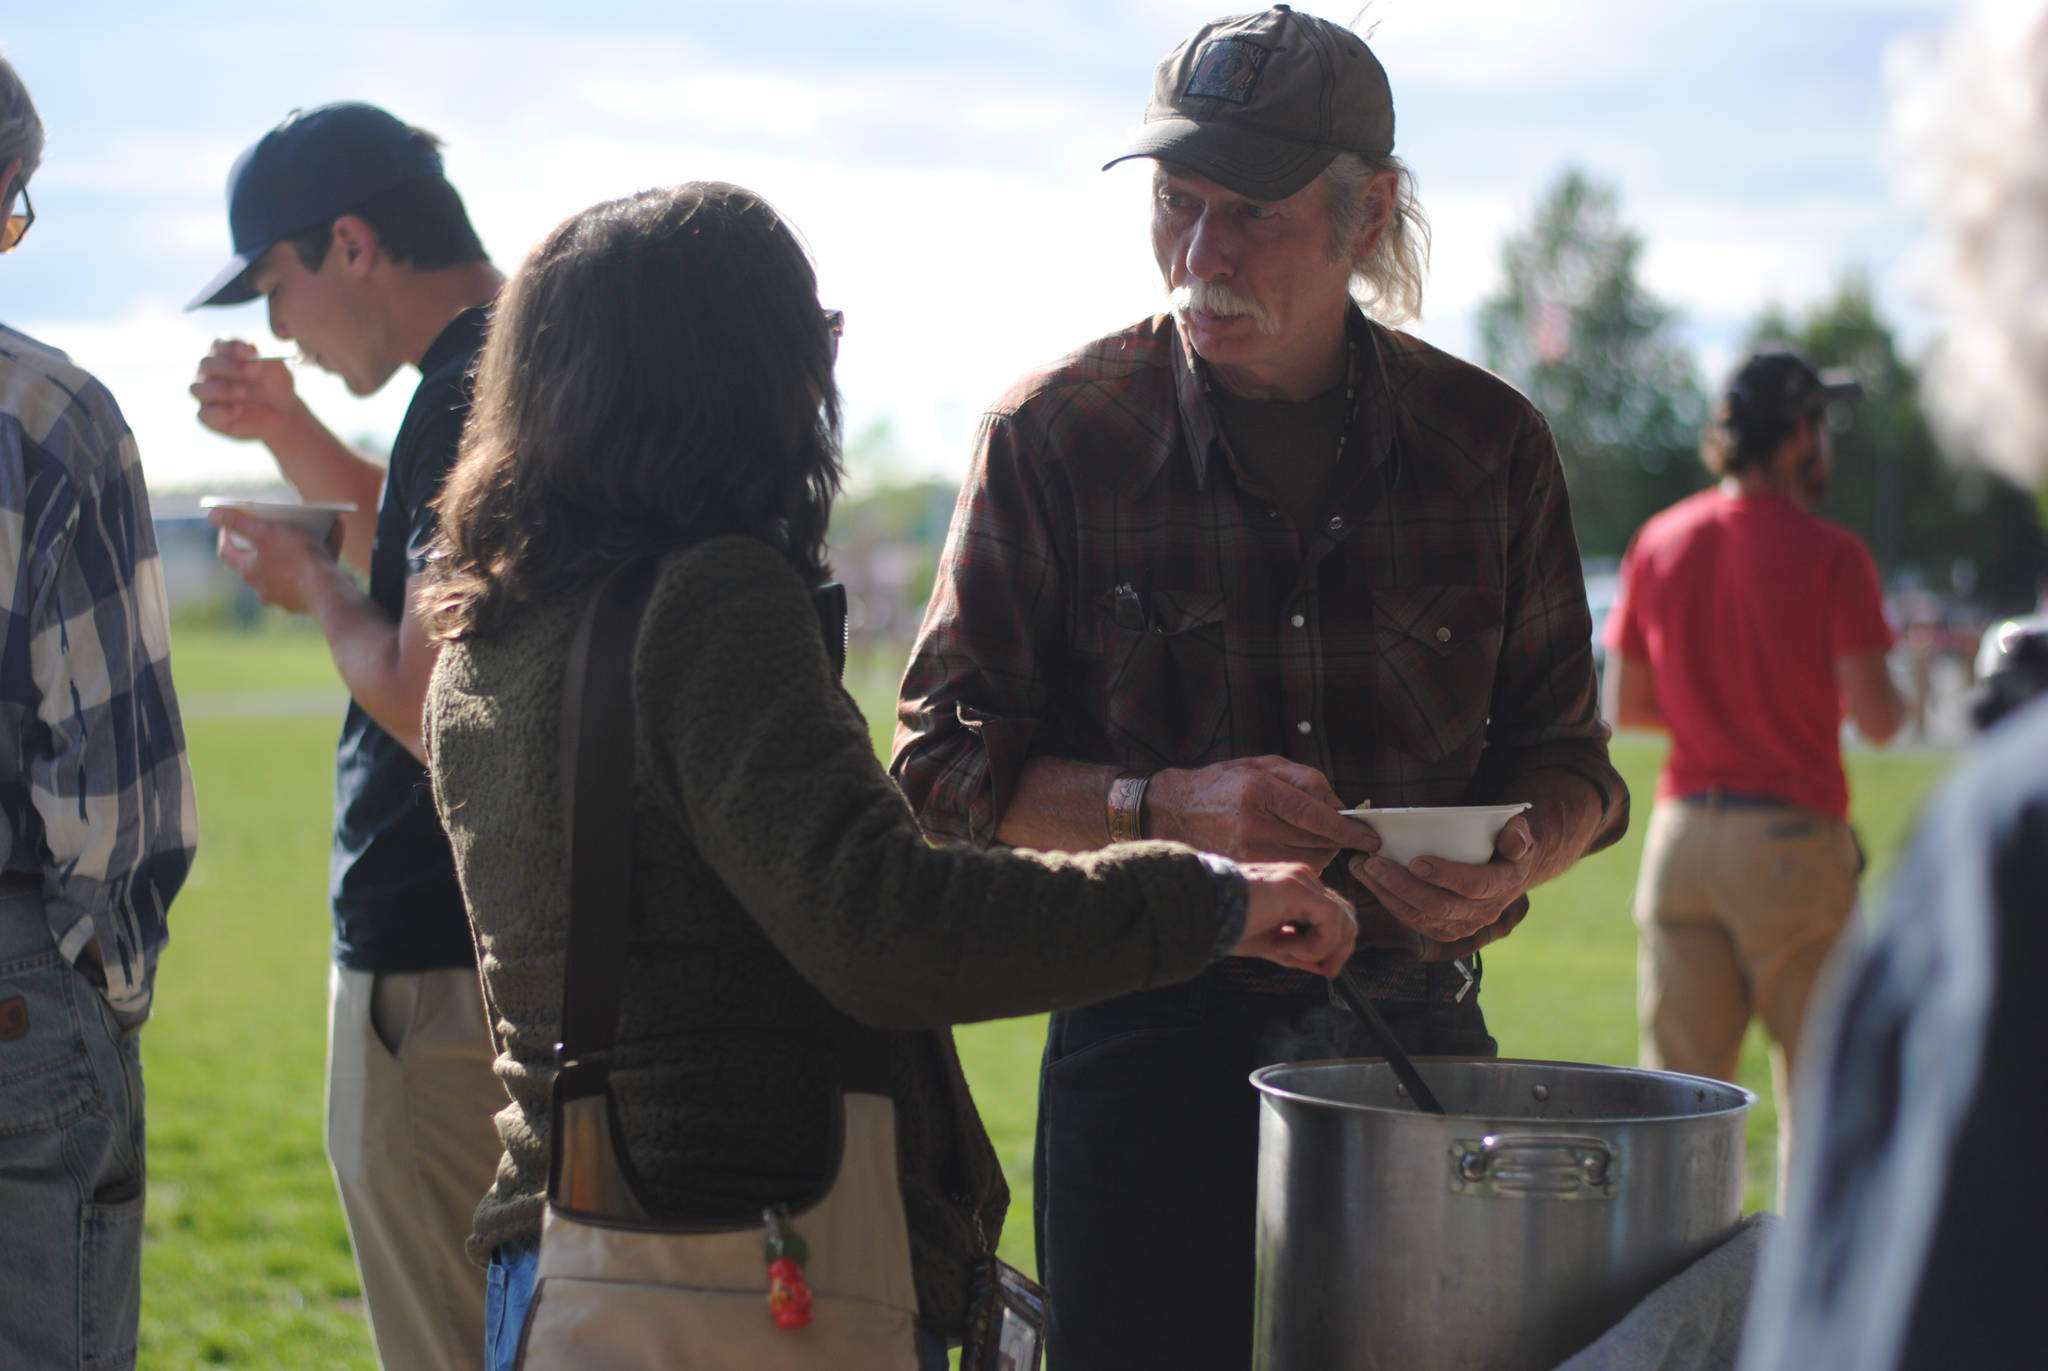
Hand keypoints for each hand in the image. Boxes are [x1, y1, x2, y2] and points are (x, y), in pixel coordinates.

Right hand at [191, 339, 300, 443]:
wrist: (282, 413)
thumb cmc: (274, 384)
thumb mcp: (275, 368)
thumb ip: (262, 357)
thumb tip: (251, 347)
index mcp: (223, 353)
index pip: (219, 344)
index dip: (233, 347)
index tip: (252, 352)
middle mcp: (209, 372)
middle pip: (207, 364)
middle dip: (230, 367)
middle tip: (254, 371)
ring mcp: (206, 394)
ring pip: (198, 388)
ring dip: (221, 389)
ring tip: (244, 392)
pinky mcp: (208, 417)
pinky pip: (204, 414)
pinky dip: (220, 412)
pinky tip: (238, 410)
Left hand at [211, 507, 343, 614]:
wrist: (330, 592)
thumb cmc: (297, 560)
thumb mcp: (266, 532)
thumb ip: (238, 522)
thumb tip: (212, 514)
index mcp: (249, 572)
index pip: (227, 551)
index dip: (226, 534)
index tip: (230, 522)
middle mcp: (263, 588)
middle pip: (258, 561)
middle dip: (266, 542)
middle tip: (273, 526)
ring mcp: (285, 598)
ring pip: (286, 570)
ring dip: (293, 551)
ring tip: (308, 532)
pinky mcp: (307, 602)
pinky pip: (308, 578)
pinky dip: (314, 563)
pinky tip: (329, 547)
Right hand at [1148, 756, 1381, 867]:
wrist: (1172, 810)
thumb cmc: (1221, 784)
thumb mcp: (1261, 766)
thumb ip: (1305, 780)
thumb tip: (1340, 805)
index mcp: (1261, 791)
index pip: (1317, 816)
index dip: (1348, 829)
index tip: (1369, 836)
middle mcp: (1254, 824)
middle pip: (1317, 841)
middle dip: (1336, 838)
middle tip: (1338, 831)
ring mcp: (1248, 851)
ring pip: (1308, 860)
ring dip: (1322, 852)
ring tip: (1311, 838)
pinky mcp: (1245, 868)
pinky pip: (1290, 871)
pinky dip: (1303, 863)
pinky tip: (1294, 851)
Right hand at [1231, 862, 1356, 977]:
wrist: (1199, 911)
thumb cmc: (1224, 923)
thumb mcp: (1269, 943)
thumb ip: (1298, 953)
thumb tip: (1323, 968)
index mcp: (1297, 888)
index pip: (1335, 915)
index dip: (1337, 946)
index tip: (1325, 970)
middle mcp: (1303, 879)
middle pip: (1346, 916)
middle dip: (1339, 949)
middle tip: (1324, 971)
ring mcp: (1301, 880)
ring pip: (1342, 919)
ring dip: (1320, 947)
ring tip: (1285, 950)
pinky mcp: (1297, 888)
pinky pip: (1330, 921)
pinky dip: (1316, 943)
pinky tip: (1285, 945)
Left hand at [1349, 814, 1537, 943]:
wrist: (1504, 870)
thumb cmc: (1505, 843)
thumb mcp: (1519, 833)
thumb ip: (1519, 835)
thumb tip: (1514, 843)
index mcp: (1503, 885)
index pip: (1474, 886)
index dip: (1446, 876)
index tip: (1416, 861)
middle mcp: (1483, 912)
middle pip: (1439, 906)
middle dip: (1402, 885)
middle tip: (1373, 863)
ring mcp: (1463, 925)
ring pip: (1420, 917)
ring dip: (1387, 894)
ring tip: (1362, 868)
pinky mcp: (1444, 930)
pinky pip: (1412, 920)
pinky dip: (1388, 901)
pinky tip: (1369, 880)